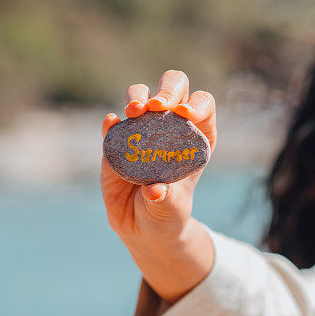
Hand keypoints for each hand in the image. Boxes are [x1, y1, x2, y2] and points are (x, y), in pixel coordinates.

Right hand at [100, 70, 216, 298]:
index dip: (196, 104)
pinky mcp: (116, 140)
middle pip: (173, 87)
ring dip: (137, 96)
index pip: (203, 106)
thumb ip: (166, 200)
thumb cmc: (166, 214)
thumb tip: (154, 190)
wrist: (142, 228)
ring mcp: (142, 129)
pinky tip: (111, 124)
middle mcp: (171, 126)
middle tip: (156, 106)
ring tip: (135, 111)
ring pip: (140, 94)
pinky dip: (112, 121)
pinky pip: (113, 123)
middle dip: (166, 91)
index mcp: (197, 137)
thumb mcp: (171, 210)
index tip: (183, 114)